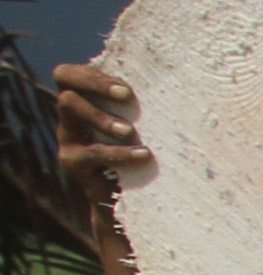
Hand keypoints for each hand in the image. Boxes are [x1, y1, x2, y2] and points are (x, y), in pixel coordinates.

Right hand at [50, 63, 147, 240]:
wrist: (134, 199)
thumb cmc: (147, 152)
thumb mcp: (143, 125)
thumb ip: (144, 105)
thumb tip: (184, 83)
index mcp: (84, 100)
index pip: (69, 75)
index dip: (92, 76)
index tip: (125, 88)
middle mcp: (70, 116)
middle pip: (66, 86)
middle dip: (96, 86)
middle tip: (126, 96)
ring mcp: (67, 138)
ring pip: (70, 109)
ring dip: (102, 117)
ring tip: (129, 131)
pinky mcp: (72, 161)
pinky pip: (92, 152)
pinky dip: (119, 153)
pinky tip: (143, 155)